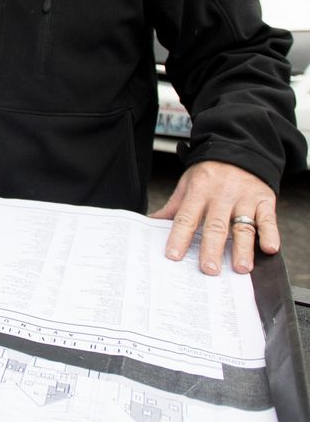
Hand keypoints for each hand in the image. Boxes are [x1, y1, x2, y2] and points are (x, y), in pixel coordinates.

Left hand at [150, 160, 279, 274]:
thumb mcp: (187, 185)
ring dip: (242, 248)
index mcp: (198, 192)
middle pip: (215, 226)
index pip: (186, 217)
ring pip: (242, 226)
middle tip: (209, 269)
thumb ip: (173, 207)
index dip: (179, 237)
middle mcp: (221, 196)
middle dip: (212, 249)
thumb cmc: (208, 174)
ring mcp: (244, 198)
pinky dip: (270, 233)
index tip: (173, 256)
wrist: (238, 151)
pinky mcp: (264, 200)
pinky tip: (269, 248)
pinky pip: (268, 218)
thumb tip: (151, 224)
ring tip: (240, 268)